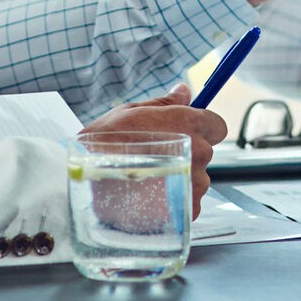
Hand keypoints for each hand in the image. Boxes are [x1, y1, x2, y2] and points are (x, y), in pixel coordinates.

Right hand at [81, 82, 228, 216]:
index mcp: (189, 123)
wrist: (84, 185)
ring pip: (198, 180)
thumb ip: (165, 103)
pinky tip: (150, 198)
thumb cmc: (104, 145)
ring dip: (181, 180)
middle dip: (188, 155)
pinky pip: (190, 203)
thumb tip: (184, 91)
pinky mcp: (188, 210)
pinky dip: (175, 203)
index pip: (217, 125)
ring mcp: (195, 183)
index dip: (201, 129)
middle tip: (155, 159)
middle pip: (206, 153)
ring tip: (148, 181)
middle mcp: (199, 152)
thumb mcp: (130, 113)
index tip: (184, 134)